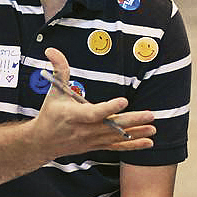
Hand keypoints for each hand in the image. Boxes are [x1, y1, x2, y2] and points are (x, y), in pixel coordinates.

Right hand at [32, 47, 156, 156]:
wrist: (43, 142)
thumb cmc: (50, 113)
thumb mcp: (53, 91)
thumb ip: (59, 70)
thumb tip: (51, 50)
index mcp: (73, 115)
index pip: (94, 113)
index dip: (109, 107)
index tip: (124, 100)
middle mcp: (84, 129)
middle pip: (111, 126)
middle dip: (132, 121)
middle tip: (150, 115)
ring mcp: (92, 139)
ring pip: (116, 137)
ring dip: (136, 133)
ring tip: (153, 128)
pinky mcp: (96, 145)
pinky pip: (116, 147)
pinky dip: (132, 145)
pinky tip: (148, 141)